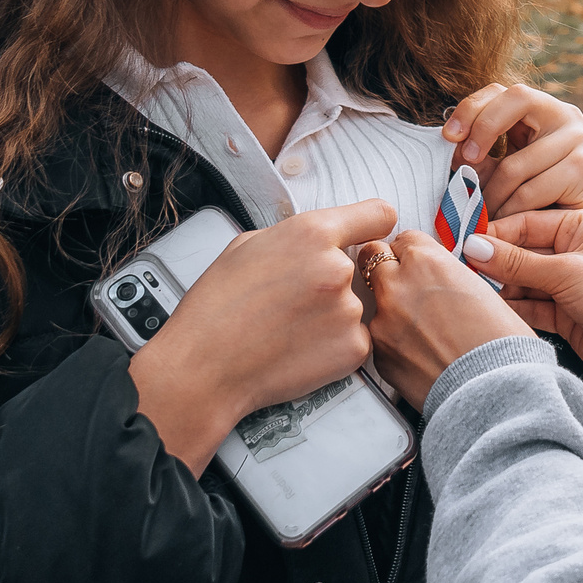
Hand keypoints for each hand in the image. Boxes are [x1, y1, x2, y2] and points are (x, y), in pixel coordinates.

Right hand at [129, 197, 397, 473]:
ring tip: (290, 329)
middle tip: (296, 301)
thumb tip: (316, 238)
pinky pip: (355, 340)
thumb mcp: (247, 246)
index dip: (372, 226)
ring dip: (333, 316)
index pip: (378, 214)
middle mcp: (338, 268)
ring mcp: (349, 311)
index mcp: (312, 233)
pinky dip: (334, 346)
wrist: (203, 368)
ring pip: (355, 306)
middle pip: (359, 268)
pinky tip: (299, 349)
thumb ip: (293, 236)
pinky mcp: (355, 349)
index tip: (369, 234)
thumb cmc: (216, 308)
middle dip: (335, 281)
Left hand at [362, 231, 533, 409]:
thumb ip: (449, 276)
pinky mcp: (378, 354)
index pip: (403, 238)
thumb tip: (438, 278)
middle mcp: (397, 285)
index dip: (412, 251)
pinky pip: (379, 337)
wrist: (495, 392)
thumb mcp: (482, 290)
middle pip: (373, 259)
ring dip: (390, 308)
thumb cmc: (502, 344)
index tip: (417, 261)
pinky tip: (420, 353)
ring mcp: (383, 321)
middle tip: (408, 286)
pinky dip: (394, 341)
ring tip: (422, 329)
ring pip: (375, 301)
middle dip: (388, 268)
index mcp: (427, 261)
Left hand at [442, 82, 582, 217]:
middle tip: (465, 164)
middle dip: (483, 129)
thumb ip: (478, 157)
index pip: (501, 90)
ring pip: (515, 164)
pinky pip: (530, 192)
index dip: (471, 108)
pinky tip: (507, 224)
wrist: (577, 236)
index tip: (449, 137)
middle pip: (517, 98)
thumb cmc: (536, 202)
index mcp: (541, 110)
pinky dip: (510, 213)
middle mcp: (565, 116)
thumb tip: (453, 148)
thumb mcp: (500, 172)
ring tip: (481, 217)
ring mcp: (580, 140)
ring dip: (490, 197)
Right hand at [462, 209, 582, 373]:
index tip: (463, 244)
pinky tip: (491, 310)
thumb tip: (473, 247)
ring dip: (501, 287)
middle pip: (522, 252)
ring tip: (473, 291)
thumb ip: (517, 262)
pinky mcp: (564, 312)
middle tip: (462, 270)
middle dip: (494, 263)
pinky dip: (513, 308)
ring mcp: (569, 283)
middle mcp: (574, 251)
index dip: (495, 235)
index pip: (527, 223)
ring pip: (523, 281)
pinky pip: (530, 305)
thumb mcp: (566, 272)